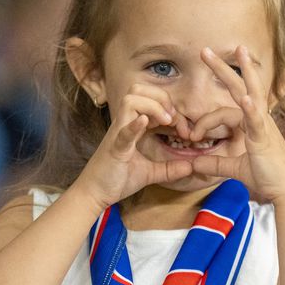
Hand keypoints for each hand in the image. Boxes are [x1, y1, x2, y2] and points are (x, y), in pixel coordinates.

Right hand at [72, 84, 193, 210]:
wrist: (94, 194)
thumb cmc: (117, 179)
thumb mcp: (150, 173)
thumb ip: (169, 169)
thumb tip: (191, 167)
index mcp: (133, 125)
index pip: (152, 101)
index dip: (171, 109)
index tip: (184, 129)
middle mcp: (125, 124)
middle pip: (139, 90)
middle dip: (161, 98)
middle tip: (174, 120)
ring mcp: (118, 133)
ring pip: (131, 100)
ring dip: (153, 106)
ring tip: (166, 122)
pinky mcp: (115, 148)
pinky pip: (123, 131)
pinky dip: (134, 125)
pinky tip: (145, 122)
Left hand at [191, 45, 284, 202]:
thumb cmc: (267, 178)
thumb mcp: (235, 168)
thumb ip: (215, 163)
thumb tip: (194, 164)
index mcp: (253, 123)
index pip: (224, 110)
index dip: (204, 122)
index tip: (191, 136)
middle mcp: (260, 119)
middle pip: (240, 87)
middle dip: (223, 68)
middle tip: (205, 50)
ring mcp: (264, 126)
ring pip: (252, 93)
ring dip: (244, 72)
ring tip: (239, 51)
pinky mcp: (265, 139)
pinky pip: (258, 120)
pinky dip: (251, 109)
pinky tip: (246, 98)